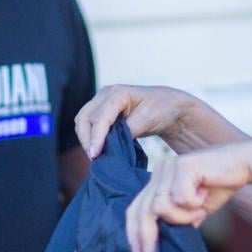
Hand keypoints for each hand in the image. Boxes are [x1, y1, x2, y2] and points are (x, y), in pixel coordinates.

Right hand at [74, 85, 191, 158]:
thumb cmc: (162, 109)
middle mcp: (106, 94)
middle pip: (84, 118)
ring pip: (82, 121)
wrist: (169, 106)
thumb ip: (129, 131)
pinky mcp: (102, 111)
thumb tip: (110, 145)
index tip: (95, 155)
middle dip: (86, 139)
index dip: (96, 137)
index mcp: (118, 93)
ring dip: (86, 139)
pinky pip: (88, 124)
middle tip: (94, 158)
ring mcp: (102, 101)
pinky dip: (90, 137)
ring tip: (96, 156)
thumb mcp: (148, 120)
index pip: (100, 117)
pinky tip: (98, 150)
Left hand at [125, 139, 251, 251]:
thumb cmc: (221, 184)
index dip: (133, 233)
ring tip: (200, 211)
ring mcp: (170, 167)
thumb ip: (179, 221)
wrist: (245, 164)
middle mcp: (160, 171)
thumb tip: (164, 246)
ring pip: (161, 207)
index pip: (135, 208)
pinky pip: (180, 198)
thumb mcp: (196, 209)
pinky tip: (205, 195)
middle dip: (146, 238)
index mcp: (159, 179)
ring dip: (181, 217)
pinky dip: (193, 204)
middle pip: (141, 209)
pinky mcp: (183, 166)